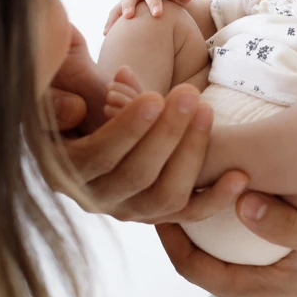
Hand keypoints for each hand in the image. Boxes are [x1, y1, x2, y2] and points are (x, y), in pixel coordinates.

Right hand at [49, 25, 247, 223]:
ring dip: (192, 154)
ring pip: (166, 196)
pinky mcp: (158, 211)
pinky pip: (189, 213)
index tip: (154, 98)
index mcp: (65, 167)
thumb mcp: (56, 83)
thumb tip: (75, 108)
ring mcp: (129, 207)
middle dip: (168, 133)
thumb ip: (60, 90)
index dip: (127, 129)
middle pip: (137, 176)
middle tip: (190, 94)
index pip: (98, 156)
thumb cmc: (70, 90)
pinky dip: (216, 198)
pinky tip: (239, 177)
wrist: (89, 116)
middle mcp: (95, 197)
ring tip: (207, 110)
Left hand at [158, 193, 296, 296]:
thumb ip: (283, 223)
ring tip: (195, 195)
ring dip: (204, 235)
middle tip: (169, 192)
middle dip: (182, 234)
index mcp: (259, 290)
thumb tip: (241, 201)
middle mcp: (258, 294)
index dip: (171, 238)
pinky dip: (229, 236)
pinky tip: (235, 207)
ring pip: (221, 262)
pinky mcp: (285, 276)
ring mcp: (272, 287)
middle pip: (201, 266)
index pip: (194, 268)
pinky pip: (242, 258)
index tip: (158, 204)